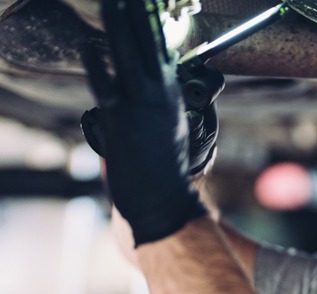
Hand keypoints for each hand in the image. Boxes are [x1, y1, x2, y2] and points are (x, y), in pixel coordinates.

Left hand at [81, 0, 205, 244]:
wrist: (160, 197)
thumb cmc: (165, 164)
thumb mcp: (172, 123)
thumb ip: (163, 95)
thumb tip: (156, 74)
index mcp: (171, 95)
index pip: (162, 49)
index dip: (153, 22)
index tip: (147, 3)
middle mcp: (158, 96)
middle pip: (148, 45)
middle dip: (138, 14)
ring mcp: (138, 106)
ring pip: (128, 56)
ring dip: (120, 27)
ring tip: (113, 2)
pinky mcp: (118, 119)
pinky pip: (105, 84)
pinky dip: (96, 63)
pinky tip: (89, 46)